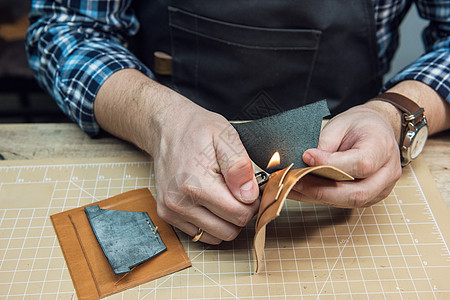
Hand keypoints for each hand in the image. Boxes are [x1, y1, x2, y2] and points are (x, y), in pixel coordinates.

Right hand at [150, 93, 259, 243]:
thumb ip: (240, 166)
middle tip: (237, 191)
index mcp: (196, 184)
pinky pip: (200, 234)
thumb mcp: (226, 136)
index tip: (248, 188)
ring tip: (223, 195)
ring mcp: (171, 211)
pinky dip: (210, 223)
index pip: (239, 215)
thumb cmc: (197, 130)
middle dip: (239, 213)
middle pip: (229, 230)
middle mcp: (180, 202)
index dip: (252, 202)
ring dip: (225, 221)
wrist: (168, 128)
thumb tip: (249, 195)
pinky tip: (210, 202)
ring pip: (216, 236)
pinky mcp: (167, 215)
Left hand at [290, 103, 401, 207]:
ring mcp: (381, 188)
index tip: (306, 157)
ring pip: (349, 202)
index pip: (360, 164)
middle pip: (356, 192)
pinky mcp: (370, 197)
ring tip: (293, 187)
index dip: (330, 164)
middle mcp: (387, 172)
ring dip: (317, 196)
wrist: (376, 129)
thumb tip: (306, 163)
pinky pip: (345, 202)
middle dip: (320, 190)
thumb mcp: (340, 125)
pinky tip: (303, 191)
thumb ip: (326, 145)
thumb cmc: (360, 125)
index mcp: (382, 148)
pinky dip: (322, 198)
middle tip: (293, 180)